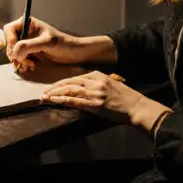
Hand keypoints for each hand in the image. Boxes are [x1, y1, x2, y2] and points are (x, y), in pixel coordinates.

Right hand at [4, 16, 89, 69]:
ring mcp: (26, 42)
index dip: (10, 41)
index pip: (9, 30)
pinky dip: (22, 63)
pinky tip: (31, 66)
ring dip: (19, 60)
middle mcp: (25, 31)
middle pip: (10, 42)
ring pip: (13, 51)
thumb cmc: (62, 43)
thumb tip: (14, 53)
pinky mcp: (29, 51)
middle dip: (15, 53)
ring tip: (30, 65)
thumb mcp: (46, 43)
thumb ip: (29, 46)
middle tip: (23, 62)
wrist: (72, 53)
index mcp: (27, 23)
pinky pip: (18, 57)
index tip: (17, 51)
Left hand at [42, 71, 169, 129]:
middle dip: (55, 87)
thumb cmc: (125, 98)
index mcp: (99, 75)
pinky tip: (55, 101)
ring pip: (70, 90)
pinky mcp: (96, 104)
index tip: (53, 86)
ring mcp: (95, 93)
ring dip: (56, 93)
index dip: (62, 82)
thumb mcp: (110, 85)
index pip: (76, 77)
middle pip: (70, 81)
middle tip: (45, 91)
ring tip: (45, 97)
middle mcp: (96, 81)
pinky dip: (63, 100)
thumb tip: (82, 89)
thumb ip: (97, 84)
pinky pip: (75, 101)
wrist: (136, 107)